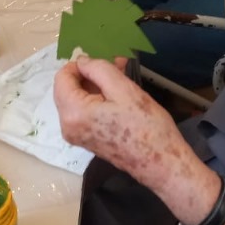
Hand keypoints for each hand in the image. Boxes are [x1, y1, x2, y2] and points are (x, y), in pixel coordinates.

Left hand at [54, 55, 200, 192]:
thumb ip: (98, 69)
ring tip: (122, 74)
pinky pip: (85, 111)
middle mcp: (67, 126)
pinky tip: (119, 92)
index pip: (62, 78)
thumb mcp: (124, 90)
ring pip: (78, 99)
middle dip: (90, 74)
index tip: (103, 60)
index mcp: (73, 113)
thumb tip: (82, 61)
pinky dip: (98, 98)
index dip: (80, 64)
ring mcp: (76, 135)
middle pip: (68, 88)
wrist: (162, 164)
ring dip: (97, 84)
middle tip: (117, 64)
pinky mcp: (86, 140)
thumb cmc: (146, 126)